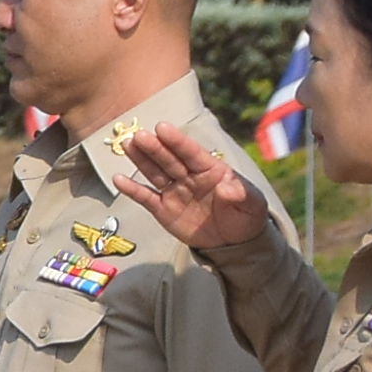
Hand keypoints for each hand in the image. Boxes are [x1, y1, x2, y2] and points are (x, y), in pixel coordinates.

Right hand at [112, 123, 265, 251]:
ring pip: (155, 172)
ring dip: (140, 159)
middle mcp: (189, 176)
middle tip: (139, 135)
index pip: (191, 153)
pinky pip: (146, 197)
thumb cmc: (246, 216)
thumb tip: (226, 187)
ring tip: (127, 145)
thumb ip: (242, 193)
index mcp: (211, 170)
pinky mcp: (164, 210)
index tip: (162, 128)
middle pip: (169, 159)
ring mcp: (175, 192)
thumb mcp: (253, 204)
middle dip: (155, 148)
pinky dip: (132, 189)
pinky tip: (118, 179)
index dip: (177, 141)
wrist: (235, 243)